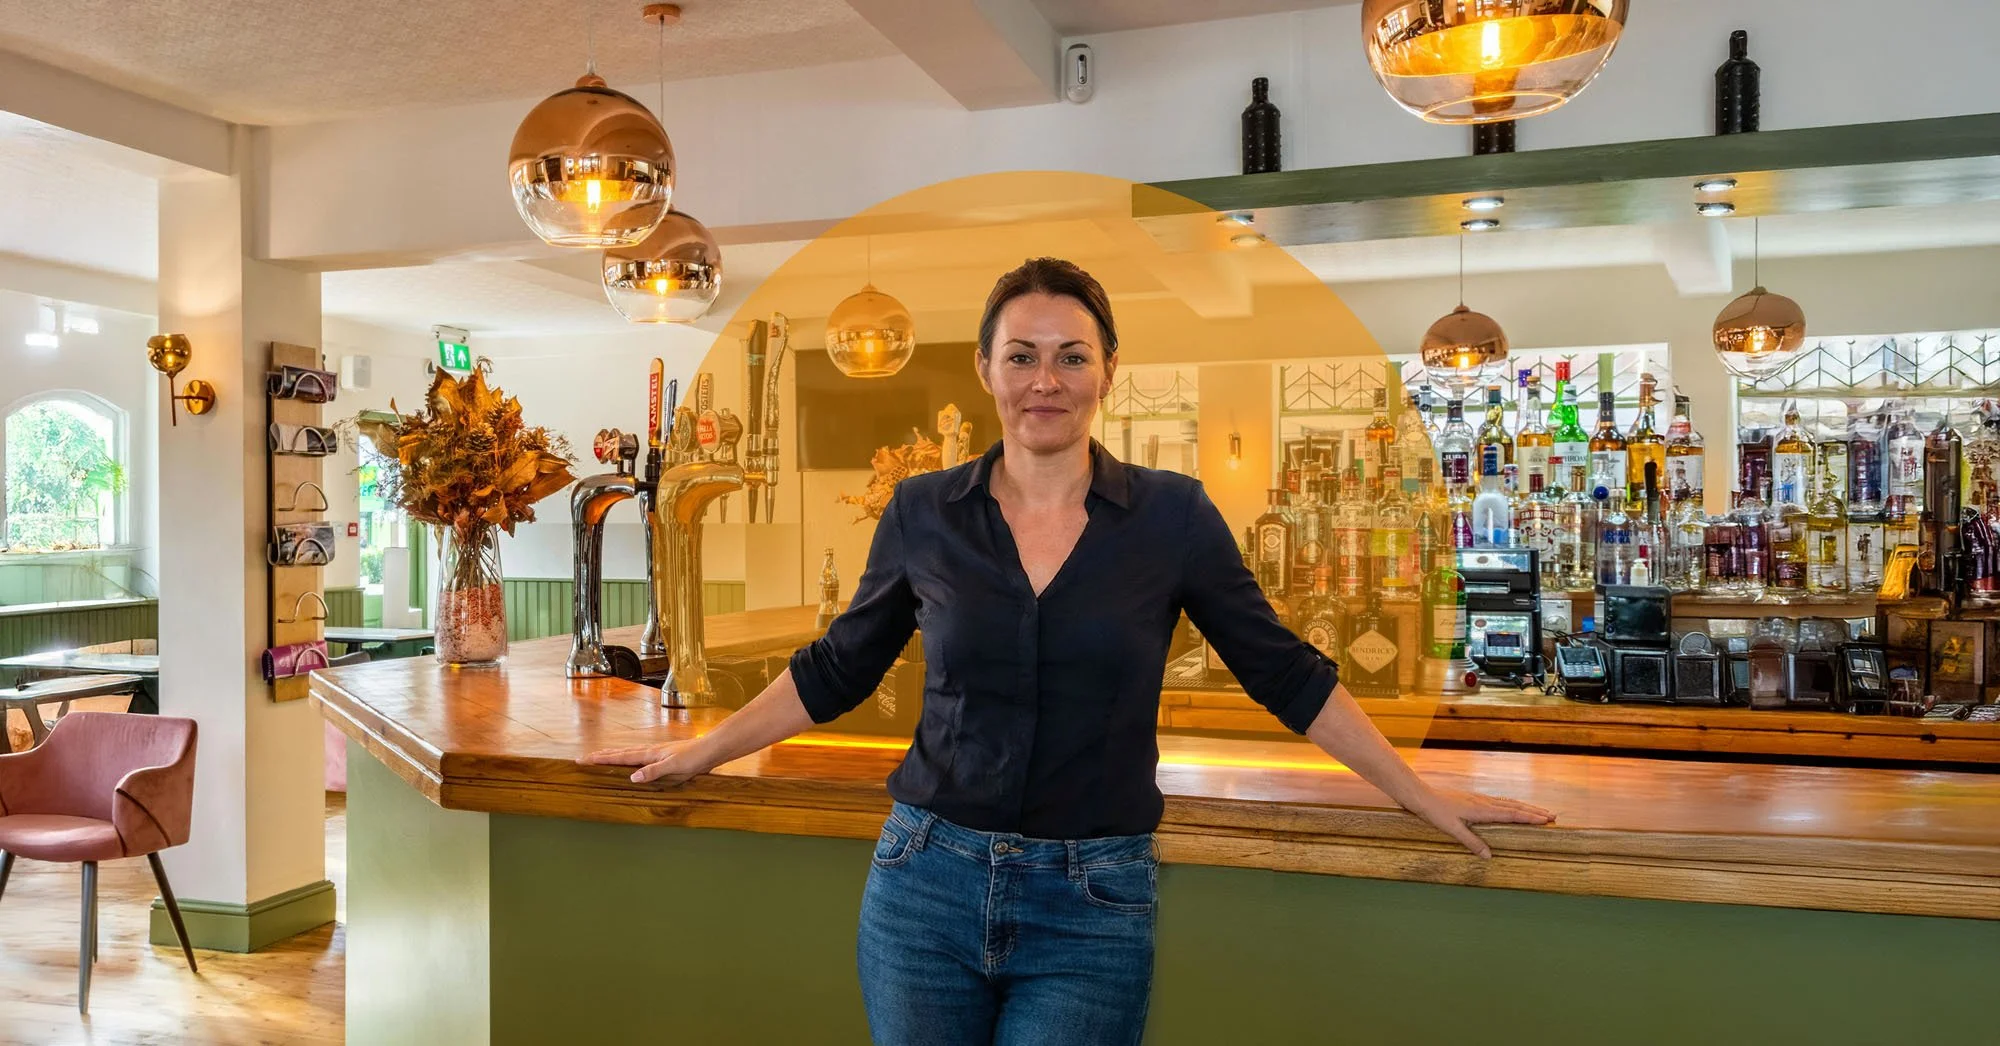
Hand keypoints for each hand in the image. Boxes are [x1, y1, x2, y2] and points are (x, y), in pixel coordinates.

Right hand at [577, 739, 704, 785]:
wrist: (710, 749)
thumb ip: (653, 771)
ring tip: (602, 757)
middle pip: (621, 753)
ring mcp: (657, 754)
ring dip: (614, 756)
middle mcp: (650, 752)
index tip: (583, 760)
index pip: (620, 757)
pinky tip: (632, 763)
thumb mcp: (674, 767)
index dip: (601, 759)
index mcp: (649, 754)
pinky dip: (630, 759)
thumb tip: (632, 777)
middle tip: (584, 758)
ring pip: (629, 754)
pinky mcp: (664, 758)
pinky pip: (640, 759)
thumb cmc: (694, 757)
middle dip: (602, 756)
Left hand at [1408, 786, 1554, 858]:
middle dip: (1534, 812)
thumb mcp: (1452, 830)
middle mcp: (1484, 802)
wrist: (1422, 796)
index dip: (1529, 817)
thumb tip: (1489, 856)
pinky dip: (1512, 804)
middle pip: (1514, 807)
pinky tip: (1513, 807)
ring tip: (1540, 811)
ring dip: (1525, 807)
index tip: (1546, 820)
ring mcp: (1479, 799)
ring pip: (1508, 802)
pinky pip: (1499, 801)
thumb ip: (1472, 842)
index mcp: (1481, 810)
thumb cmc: (1436, 812)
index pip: (1511, 814)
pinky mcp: (1474, 798)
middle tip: (1553, 816)